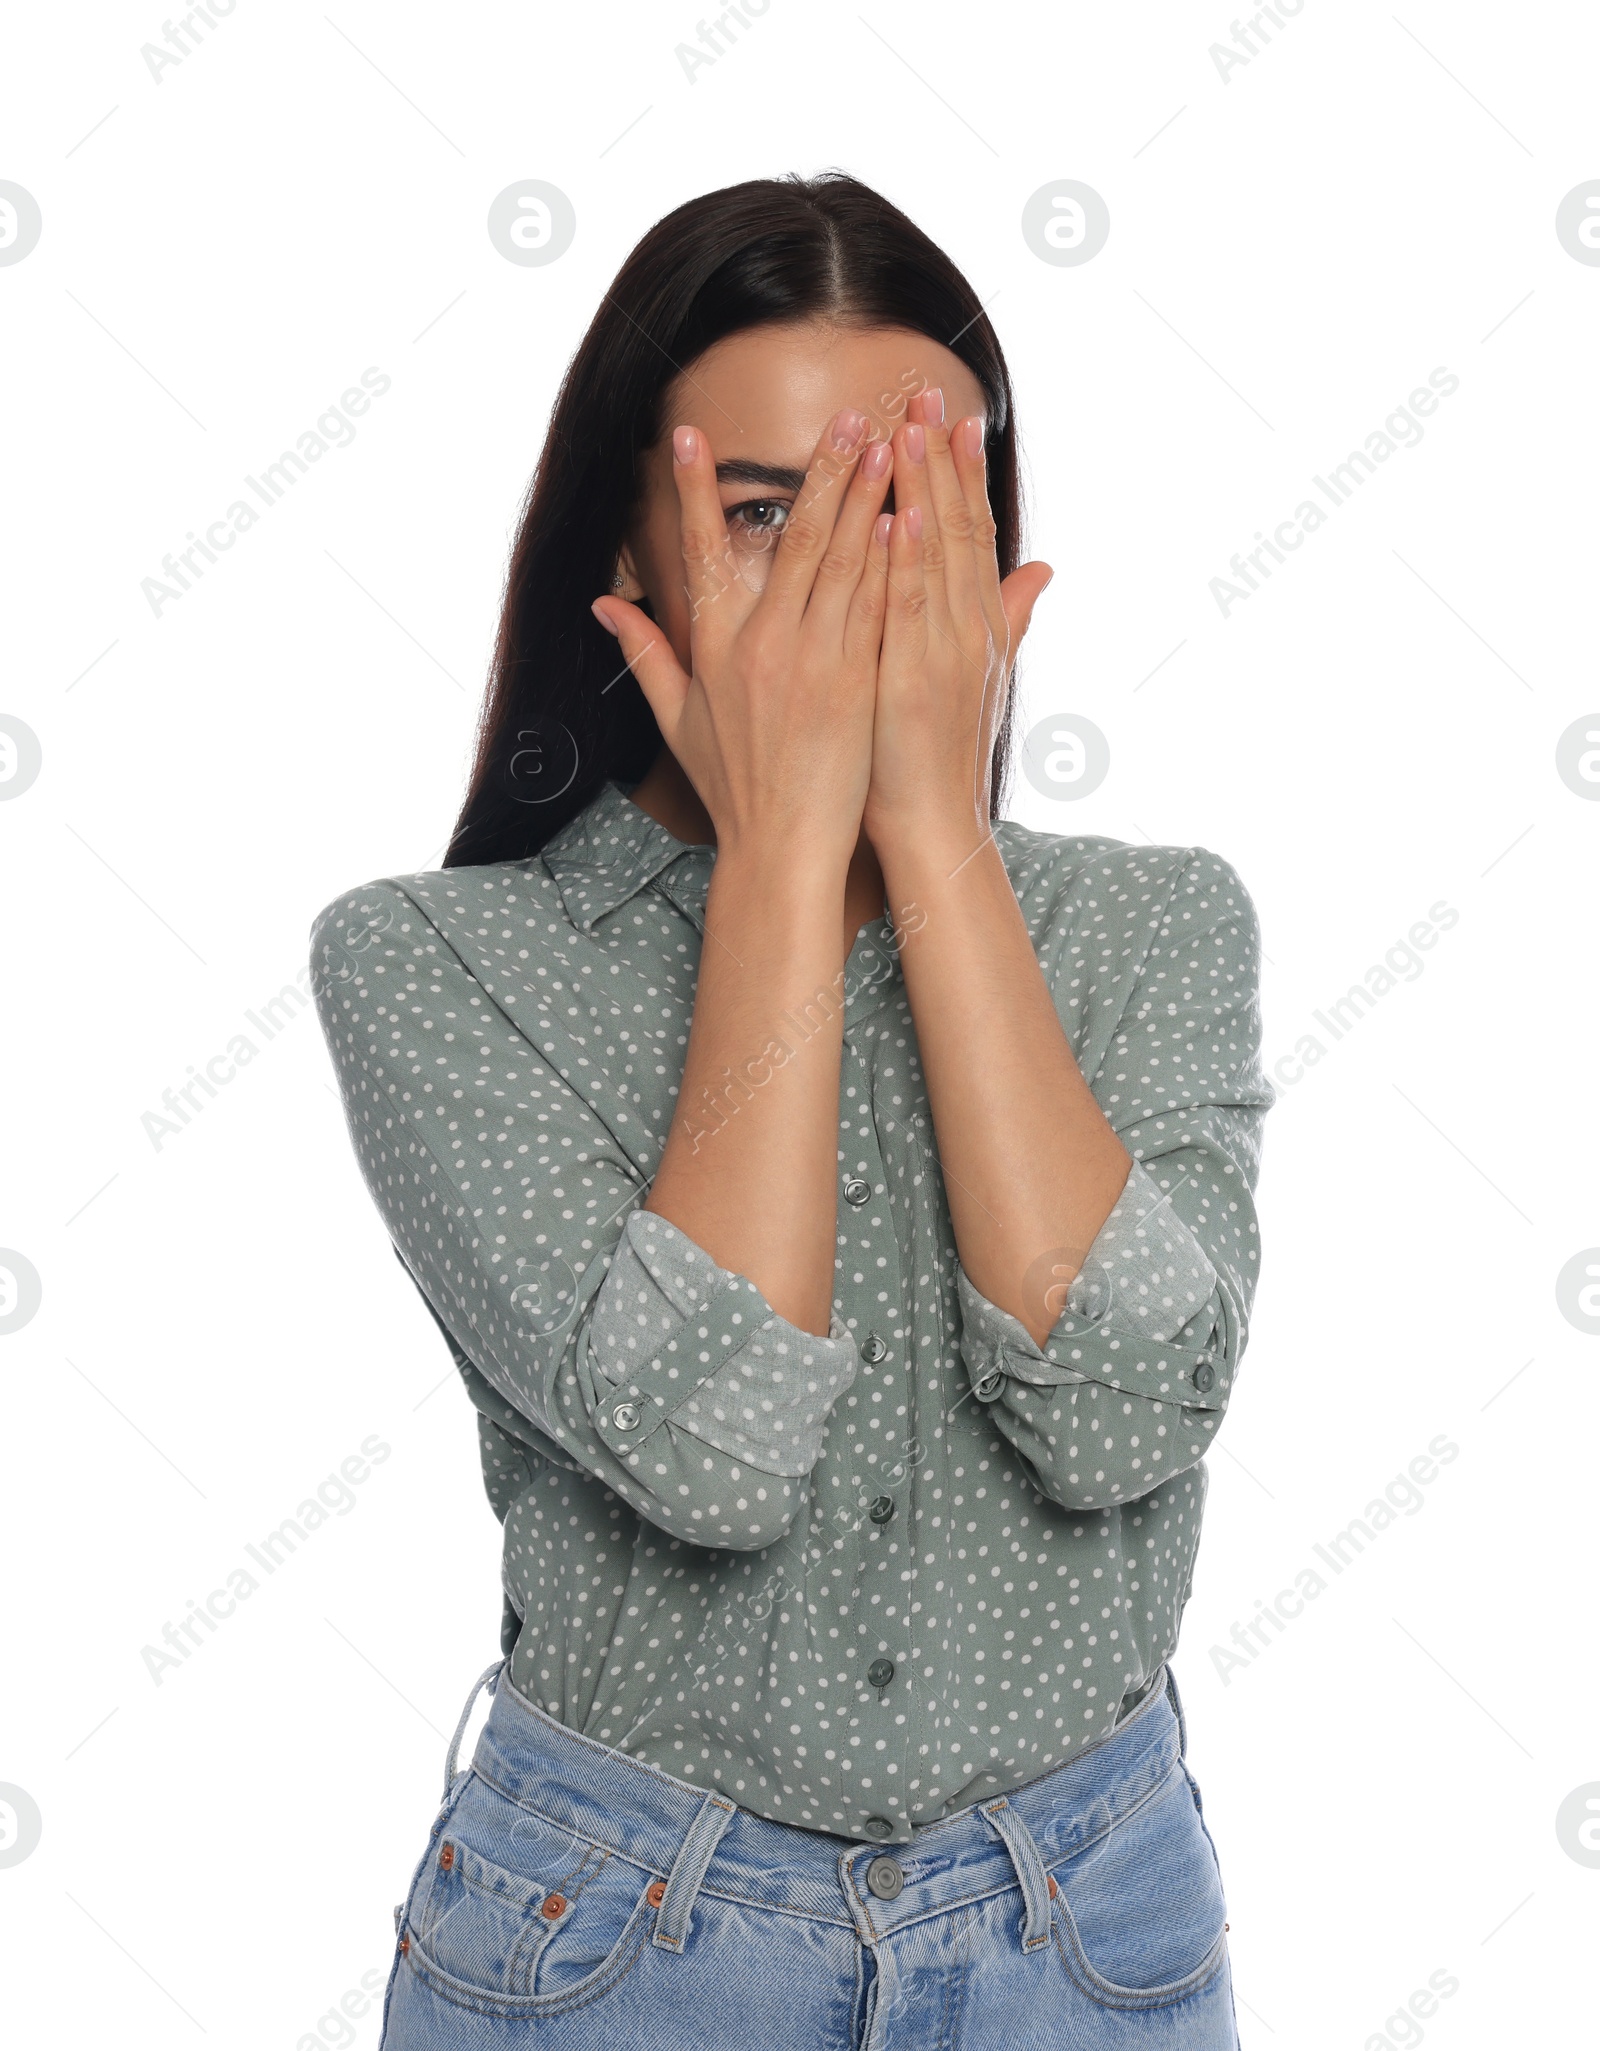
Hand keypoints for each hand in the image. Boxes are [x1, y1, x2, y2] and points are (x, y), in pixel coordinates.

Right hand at [591, 410, 893, 869]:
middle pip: (795, 540)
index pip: (700, 552)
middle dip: (821, 471)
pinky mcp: (856, 683)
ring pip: (843, 563)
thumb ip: (644, 653)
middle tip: (848, 415)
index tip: (693, 433)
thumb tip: (604, 602)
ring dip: (866, 497)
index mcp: (716, 648)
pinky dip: (890, 560)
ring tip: (888, 442)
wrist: (782, 847)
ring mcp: (813, 662)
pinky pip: (876, 608)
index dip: (696, 490)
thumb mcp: (676, 720)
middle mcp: (763, 645)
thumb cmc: (733, 787)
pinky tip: (906, 516)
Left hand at [863, 388, 1052, 857]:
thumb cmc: (940, 754)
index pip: (971, 533)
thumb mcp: (980, 675)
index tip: (955, 416)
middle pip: (957, 528)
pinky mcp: (913, 679)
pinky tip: (897, 516)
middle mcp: (968, 629)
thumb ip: (1009, 617)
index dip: (964, 473)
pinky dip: (907, 562)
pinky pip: (910, 611)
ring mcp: (944, 651)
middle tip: (927, 393)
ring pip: (935, 556)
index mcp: (977, 625)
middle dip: (942, 459)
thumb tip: (1044, 571)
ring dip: (922, 490)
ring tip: (907, 429)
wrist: (934, 824)